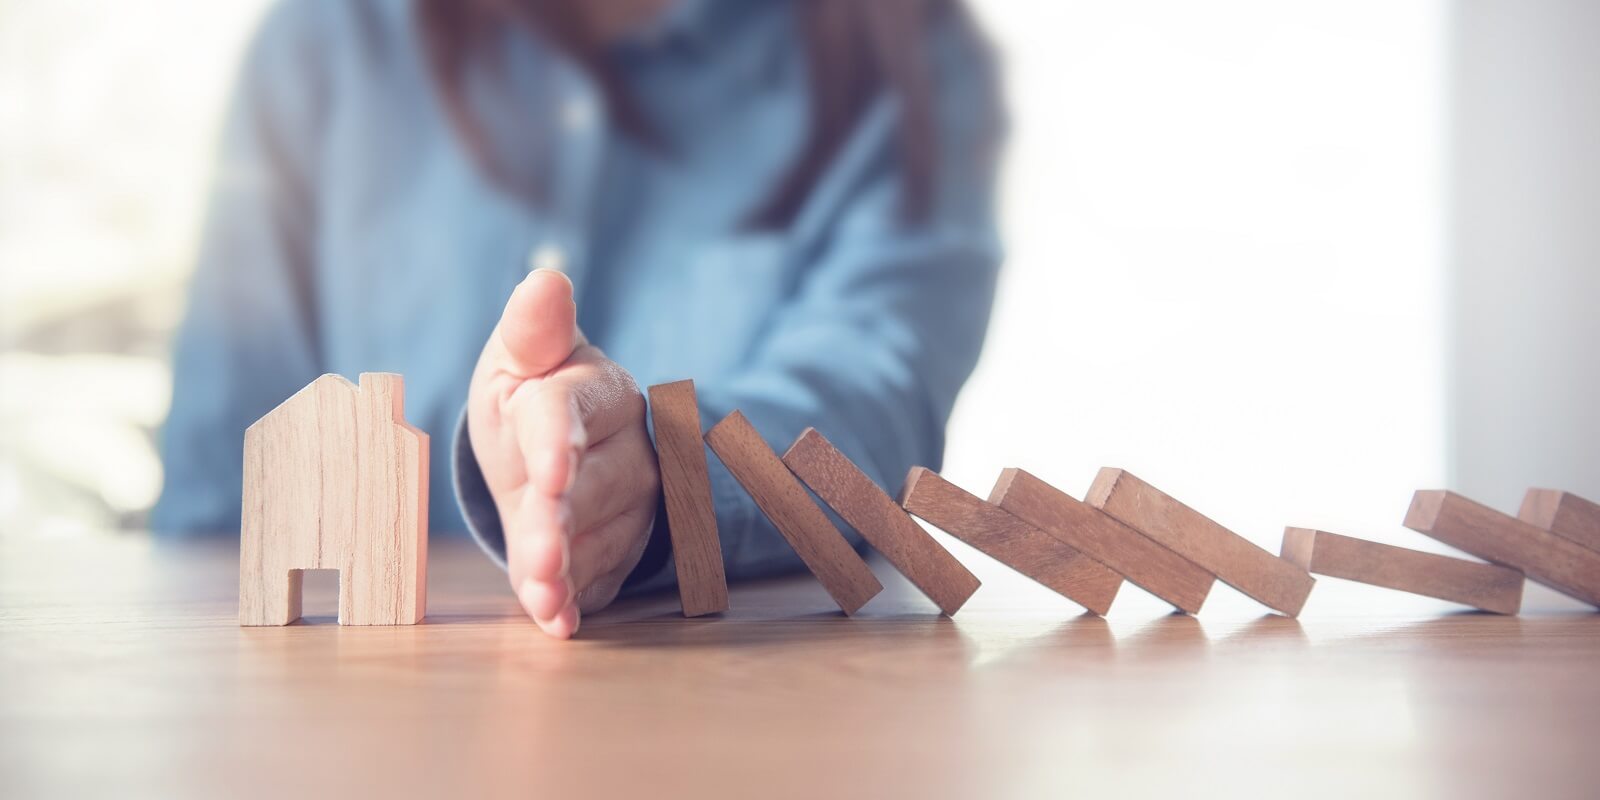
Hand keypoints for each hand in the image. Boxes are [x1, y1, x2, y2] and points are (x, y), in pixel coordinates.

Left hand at [468, 269, 659, 637]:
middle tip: (540, 563)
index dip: (560, 445)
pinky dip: (576, 601)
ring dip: (566, 571)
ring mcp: (634, 502)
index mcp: (595, 387)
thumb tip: (545, 280)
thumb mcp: (518, 360)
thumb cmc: (529, 394)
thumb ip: (532, 330)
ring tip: (540, 595)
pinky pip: (603, 578)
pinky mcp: (623, 549)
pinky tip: (557, 619)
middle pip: (590, 488)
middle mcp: (629, 445)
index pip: (572, 413)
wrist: (556, 448)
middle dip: (559, 526)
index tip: (549, 476)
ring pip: (601, 539)